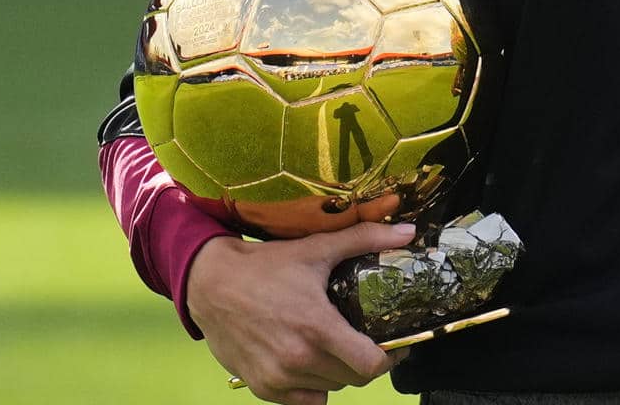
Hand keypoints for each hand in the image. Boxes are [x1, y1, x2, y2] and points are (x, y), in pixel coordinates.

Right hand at [185, 209, 412, 403]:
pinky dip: (313, 387)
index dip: (390, 356)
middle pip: (354, 379)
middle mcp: (298, 359)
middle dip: (367, 362)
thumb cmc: (265, 266)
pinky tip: (312, 362)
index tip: (394, 343)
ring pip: (330, 389)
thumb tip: (409, 232)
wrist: (210, 284)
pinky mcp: (262, 387)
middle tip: (369, 341)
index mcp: (316, 327)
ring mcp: (278, 378)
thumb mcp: (317, 248)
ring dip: (340, 373)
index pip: (370, 365)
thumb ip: (366, 238)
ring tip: (338, 347)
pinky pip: (304, 401)